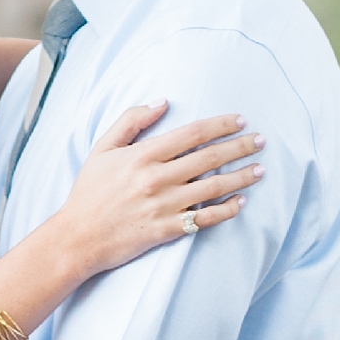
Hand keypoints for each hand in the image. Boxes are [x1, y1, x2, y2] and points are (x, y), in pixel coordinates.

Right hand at [47, 103, 264, 283]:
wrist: (78, 238)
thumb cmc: (89, 192)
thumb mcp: (102, 148)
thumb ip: (131, 120)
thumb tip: (162, 102)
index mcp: (143, 155)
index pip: (192, 134)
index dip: (220, 125)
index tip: (240, 121)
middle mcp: (158, 179)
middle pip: (210, 158)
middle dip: (240, 147)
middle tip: (261, 141)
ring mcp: (164, 205)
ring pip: (213, 187)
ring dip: (241, 176)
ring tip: (260, 169)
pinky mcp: (168, 230)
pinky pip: (205, 218)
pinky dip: (226, 210)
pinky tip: (241, 202)